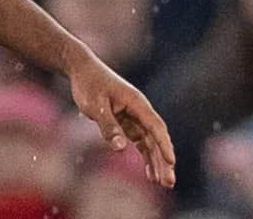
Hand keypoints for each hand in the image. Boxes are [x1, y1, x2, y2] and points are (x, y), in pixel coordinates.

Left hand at [64, 42, 175, 187]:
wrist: (81, 68)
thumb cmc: (88, 84)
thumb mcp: (95, 105)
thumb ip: (108, 126)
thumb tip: (121, 148)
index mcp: (136, 102)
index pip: (155, 126)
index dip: (164, 145)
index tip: (171, 162)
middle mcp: (139, 110)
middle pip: (156, 137)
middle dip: (163, 160)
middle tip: (168, 183)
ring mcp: (134, 116)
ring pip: (150, 142)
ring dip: (156, 161)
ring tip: (162, 183)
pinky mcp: (126, 121)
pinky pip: (140, 141)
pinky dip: (145, 156)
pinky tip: (149, 174)